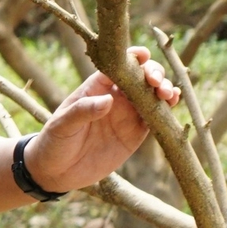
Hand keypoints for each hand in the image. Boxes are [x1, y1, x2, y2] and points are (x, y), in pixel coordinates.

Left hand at [24, 45, 181, 193]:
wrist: (56, 172)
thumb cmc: (54, 142)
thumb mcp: (62, 125)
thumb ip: (83, 111)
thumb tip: (109, 100)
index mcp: (95, 87)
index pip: (117, 66)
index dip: (132, 57)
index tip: (143, 56)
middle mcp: (114, 97)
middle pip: (140, 77)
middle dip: (153, 73)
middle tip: (156, 82)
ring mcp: (127, 114)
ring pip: (152, 95)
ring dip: (165, 89)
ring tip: (167, 94)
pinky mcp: (136, 133)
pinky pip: (156, 117)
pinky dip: (167, 109)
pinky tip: (173, 104)